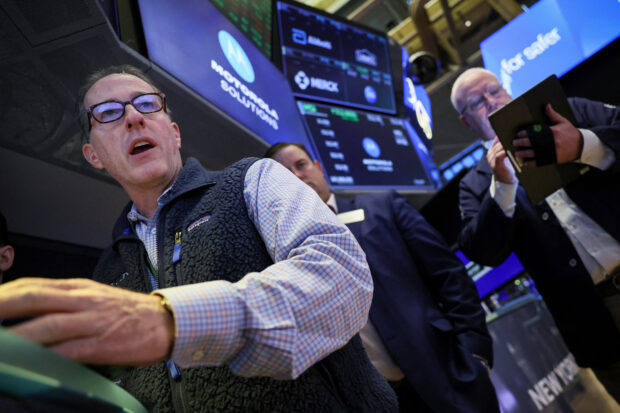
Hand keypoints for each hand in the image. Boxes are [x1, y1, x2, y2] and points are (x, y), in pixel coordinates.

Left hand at [0, 278, 174, 365]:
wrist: (167, 321)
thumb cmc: (130, 313)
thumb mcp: (95, 297)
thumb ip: (66, 302)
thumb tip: (32, 314)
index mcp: (79, 288)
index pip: (32, 285)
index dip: (4, 293)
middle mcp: (82, 299)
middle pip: (33, 297)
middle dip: (2, 305)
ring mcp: (92, 321)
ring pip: (46, 324)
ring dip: (16, 336)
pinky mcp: (102, 343)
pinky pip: (67, 350)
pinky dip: (44, 357)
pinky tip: (29, 363)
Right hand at [487, 137, 516, 183]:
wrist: (505, 181)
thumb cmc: (507, 167)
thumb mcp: (504, 156)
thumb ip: (504, 148)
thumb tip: (510, 137)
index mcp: (491, 151)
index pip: (496, 140)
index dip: (502, 136)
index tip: (510, 133)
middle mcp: (489, 154)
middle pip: (498, 144)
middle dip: (506, 141)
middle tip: (516, 138)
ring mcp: (491, 160)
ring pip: (498, 148)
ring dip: (507, 146)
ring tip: (515, 144)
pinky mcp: (496, 165)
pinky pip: (500, 155)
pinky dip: (506, 152)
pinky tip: (513, 151)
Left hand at [513, 104, 582, 165]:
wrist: (582, 146)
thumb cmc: (571, 133)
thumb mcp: (563, 122)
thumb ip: (553, 115)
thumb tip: (546, 105)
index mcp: (551, 132)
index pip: (534, 132)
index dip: (525, 133)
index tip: (518, 134)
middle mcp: (550, 142)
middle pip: (531, 142)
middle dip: (521, 143)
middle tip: (514, 143)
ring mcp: (551, 151)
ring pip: (534, 153)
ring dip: (524, 153)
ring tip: (517, 153)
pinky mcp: (553, 159)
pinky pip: (540, 162)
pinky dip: (532, 163)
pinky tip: (525, 163)